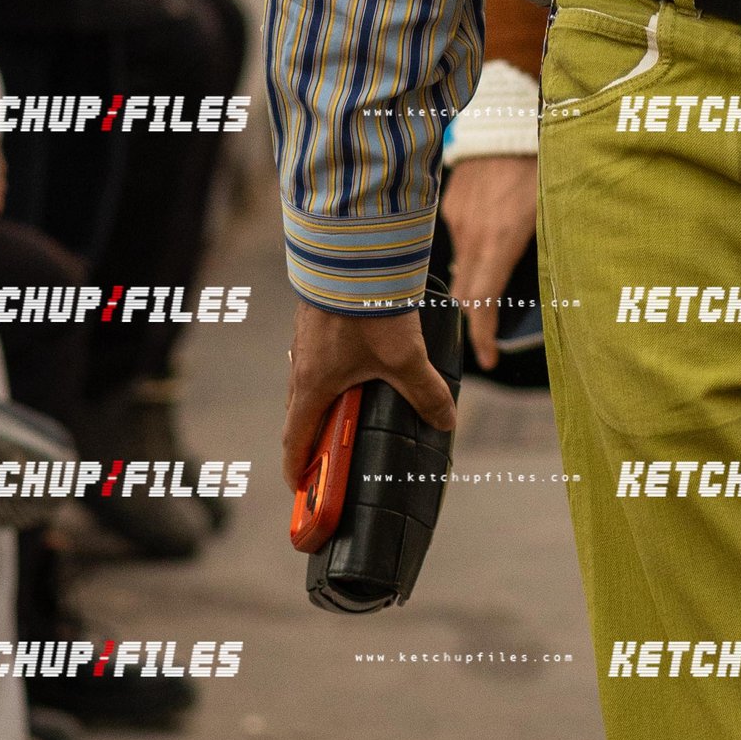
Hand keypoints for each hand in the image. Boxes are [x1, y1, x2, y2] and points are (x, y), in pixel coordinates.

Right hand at [284, 295, 456, 491]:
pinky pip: (316, 359)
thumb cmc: (366, 307)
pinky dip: (330, 375)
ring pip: (308, 384)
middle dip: (312, 439)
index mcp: (314, 386)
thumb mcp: (405, 357)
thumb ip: (426, 392)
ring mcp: (306, 342)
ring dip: (322, 404)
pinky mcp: (316, 321)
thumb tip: (444, 420)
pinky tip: (355, 367)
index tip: (298, 487)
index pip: (296, 439)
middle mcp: (302, 367)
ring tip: (351, 412)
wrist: (350, 251)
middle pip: (300, 414)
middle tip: (331, 455)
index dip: (296, 468)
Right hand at [439, 155, 538, 372]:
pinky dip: (470, 255)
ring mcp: (457, 221)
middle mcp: (473, 236)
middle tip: (488, 340)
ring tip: (490, 297)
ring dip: (473, 287)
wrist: (506, 120)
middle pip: (465, 294)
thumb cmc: (540, 165)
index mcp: (500, 241)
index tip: (488, 359)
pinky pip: (458, 242)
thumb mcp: (556, 211)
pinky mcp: (450, 207)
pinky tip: (487, 248)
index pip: (482, 303)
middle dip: (476, 321)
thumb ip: (551, 250)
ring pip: (461, 268)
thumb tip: (558, 285)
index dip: (483, 336)